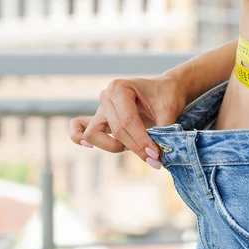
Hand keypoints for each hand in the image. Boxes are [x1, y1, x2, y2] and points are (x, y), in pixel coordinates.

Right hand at [69, 75, 186, 168]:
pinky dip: (79, 137)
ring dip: (113, 146)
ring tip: (135, 149)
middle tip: (155, 160)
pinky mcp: (99, 119)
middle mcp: (106, 96)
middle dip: (135, 147)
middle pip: (116, 130)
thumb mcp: (169, 111)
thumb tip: (157, 155)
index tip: (156, 155)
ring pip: (94, 134)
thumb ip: (162, 131)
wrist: (164, 90)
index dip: (141, 141)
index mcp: (120, 88)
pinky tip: (89, 147)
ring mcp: (100, 108)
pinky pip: (79, 128)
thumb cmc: (166, 96)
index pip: (127, 120)